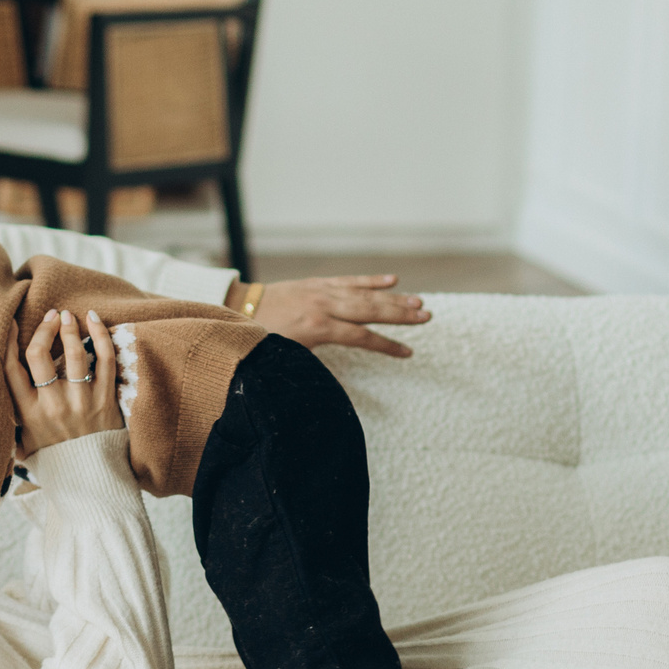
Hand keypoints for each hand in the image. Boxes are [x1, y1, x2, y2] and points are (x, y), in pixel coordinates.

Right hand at [5, 309, 122, 457]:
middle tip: (52, 314)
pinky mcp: (106, 401)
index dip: (7, 340)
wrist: (90, 480)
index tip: (10, 321)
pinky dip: (101, 336)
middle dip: (44, 328)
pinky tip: (94, 321)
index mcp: (28, 413)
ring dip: (70, 328)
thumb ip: (11, 414)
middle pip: (39, 355)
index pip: (10, 369)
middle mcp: (52, 406)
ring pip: (74, 354)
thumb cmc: (54, 456)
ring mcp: (81, 402)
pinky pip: (105, 360)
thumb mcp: (23, 439)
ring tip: (70, 315)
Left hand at [239, 275, 430, 358]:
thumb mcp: (284, 356)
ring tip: (419, 302)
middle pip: (370, 311)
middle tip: (427, 317)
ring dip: (394, 298)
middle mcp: (324, 305)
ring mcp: (323, 291)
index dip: (386, 345)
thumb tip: (328, 390)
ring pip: (364, 294)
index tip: (409, 353)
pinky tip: (393, 279)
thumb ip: (310, 365)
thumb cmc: (260, 337)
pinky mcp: (319, 283)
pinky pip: (349, 280)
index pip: (361, 337)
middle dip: (400, 315)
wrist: (241, 305)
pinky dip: (371, 280)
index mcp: (316, 327)